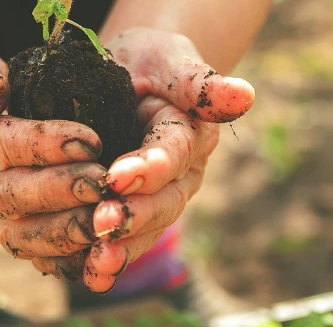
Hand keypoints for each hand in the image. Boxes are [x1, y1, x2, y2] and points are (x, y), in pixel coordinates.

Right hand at [0, 45, 108, 266]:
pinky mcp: (0, 232)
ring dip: (66, 231)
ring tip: (105, 219)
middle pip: (14, 195)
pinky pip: (32, 252)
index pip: (0, 145)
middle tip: (104, 182)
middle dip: (62, 191)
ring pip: (23, 235)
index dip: (45, 145)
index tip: (89, 141)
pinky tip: (97, 250)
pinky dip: (64, 258)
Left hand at [36, 27, 254, 292]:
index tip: (118, 177)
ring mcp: (159, 197)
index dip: (149, 168)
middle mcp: (180, 173)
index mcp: (190, 134)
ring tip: (97, 261)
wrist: (134, 74)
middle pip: (164, 202)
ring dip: (122, 248)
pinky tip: (89, 274)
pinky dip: (107, 259)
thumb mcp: (170, 59)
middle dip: (133, 215)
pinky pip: (125, 240)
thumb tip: (243, 95)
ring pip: (147, 229)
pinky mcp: (132, 210)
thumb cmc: (151, 60)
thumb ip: (198, 81)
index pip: (173, 154)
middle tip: (101, 222)